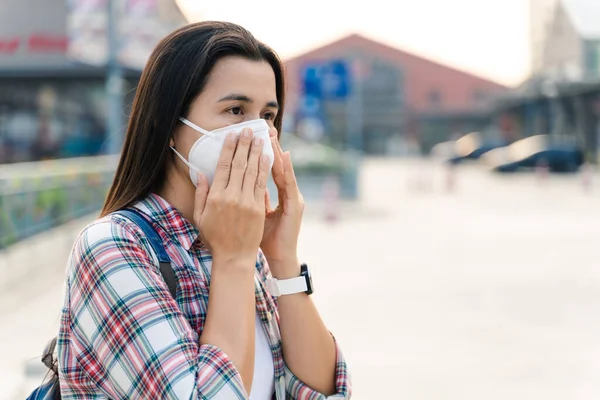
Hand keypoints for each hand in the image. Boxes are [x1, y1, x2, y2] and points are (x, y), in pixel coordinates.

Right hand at [193, 128, 269, 267]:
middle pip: (239, 164)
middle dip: (244, 145)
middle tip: (248, 129)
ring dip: (256, 152)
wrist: (234, 257)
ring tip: (260, 138)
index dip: (229, 149)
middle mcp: (231, 197)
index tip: (232, 135)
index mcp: (215, 197)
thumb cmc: (215, 238)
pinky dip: (265, 169)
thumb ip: (201, 194)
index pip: (224, 166)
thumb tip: (200, 173)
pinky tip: (267, 157)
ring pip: (252, 171)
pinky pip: (262, 184)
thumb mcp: (201, 216)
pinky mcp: (258, 209)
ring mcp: (246, 202)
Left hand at [260, 129, 304, 278]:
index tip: (254, 138)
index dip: (262, 154)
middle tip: (264, 128)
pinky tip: (283, 155)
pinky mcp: (295, 204)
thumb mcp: (258, 215)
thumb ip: (255, 198)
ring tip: (272, 136)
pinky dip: (286, 169)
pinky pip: (288, 184)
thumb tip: (244, 183)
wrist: (281, 257)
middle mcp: (288, 194)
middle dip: (270, 147)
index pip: (268, 170)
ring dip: (278, 153)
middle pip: (276, 166)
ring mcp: (293, 198)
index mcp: (278, 196)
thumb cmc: (267, 239)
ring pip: (283, 171)